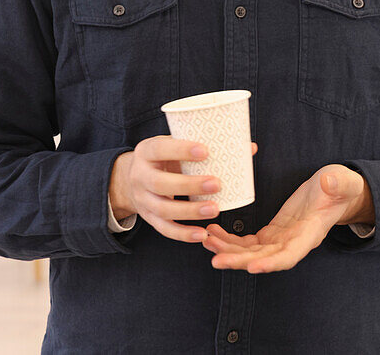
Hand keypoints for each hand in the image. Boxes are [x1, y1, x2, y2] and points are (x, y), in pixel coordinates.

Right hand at [120, 135, 257, 242]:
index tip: (206, 151)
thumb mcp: (173, 145)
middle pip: (160, 183)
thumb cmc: (163, 157)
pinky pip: (164, 229)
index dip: (181, 150)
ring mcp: (142, 199)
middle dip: (189, 185)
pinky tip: (202, 234)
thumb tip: (249, 148)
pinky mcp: (148, 218)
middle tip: (217, 183)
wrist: (130, 178)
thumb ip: (205, 146)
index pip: (160, 148)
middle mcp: (139, 176)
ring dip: (190, 211)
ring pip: (163, 209)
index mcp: (146, 151)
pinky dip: (183, 234)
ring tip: (215, 209)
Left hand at [201, 164, 372, 272]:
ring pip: (251, 253)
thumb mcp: (341, 182)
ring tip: (206, 240)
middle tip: (215, 259)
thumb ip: (337, 183)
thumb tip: (329, 181)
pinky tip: (213, 231)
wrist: (335, 191)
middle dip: (239, 261)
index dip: (271, 263)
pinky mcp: (272, 232)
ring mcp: (281, 239)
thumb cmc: (340, 187)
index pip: (289, 255)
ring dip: (228, 250)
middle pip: (263, 259)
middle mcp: (293, 243)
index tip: (252, 267)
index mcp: (310, 235)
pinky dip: (230, 239)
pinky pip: (248, 242)